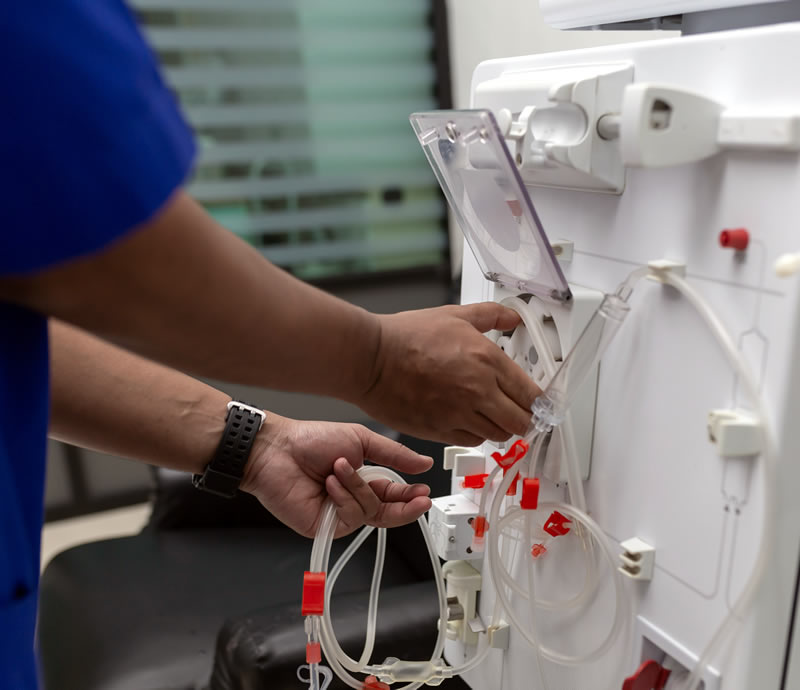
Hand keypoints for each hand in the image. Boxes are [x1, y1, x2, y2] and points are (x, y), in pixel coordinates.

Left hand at [241, 415, 433, 537]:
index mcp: (362, 480)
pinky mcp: (325, 527)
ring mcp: (338, 515)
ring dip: (358, 487)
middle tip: (420, 499)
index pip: (392, 494)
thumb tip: (424, 463)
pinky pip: (350, 518)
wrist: (278, 450)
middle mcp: (351, 500)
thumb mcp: (360, 440)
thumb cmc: (311, 441)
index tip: (424, 491)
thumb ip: (393, 454)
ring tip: (338, 467)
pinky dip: (344, 497)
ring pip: (370, 512)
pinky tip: (330, 483)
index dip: (409, 495)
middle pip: (387, 513)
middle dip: (405, 506)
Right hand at [358, 303, 540, 445]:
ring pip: (499, 435)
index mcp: (487, 361)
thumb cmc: (405, 337)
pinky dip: (475, 434)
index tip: (539, 402)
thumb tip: (512, 316)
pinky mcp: (440, 431)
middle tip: (520, 412)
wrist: (371, 360)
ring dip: (500, 427)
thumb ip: (490, 316)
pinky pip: (472, 442)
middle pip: (521, 422)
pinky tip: (468, 420)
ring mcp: (460, 415)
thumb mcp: (454, 315)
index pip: (531, 394)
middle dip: (524, 418)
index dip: (539, 401)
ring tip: (492, 414)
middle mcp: (478, 391)